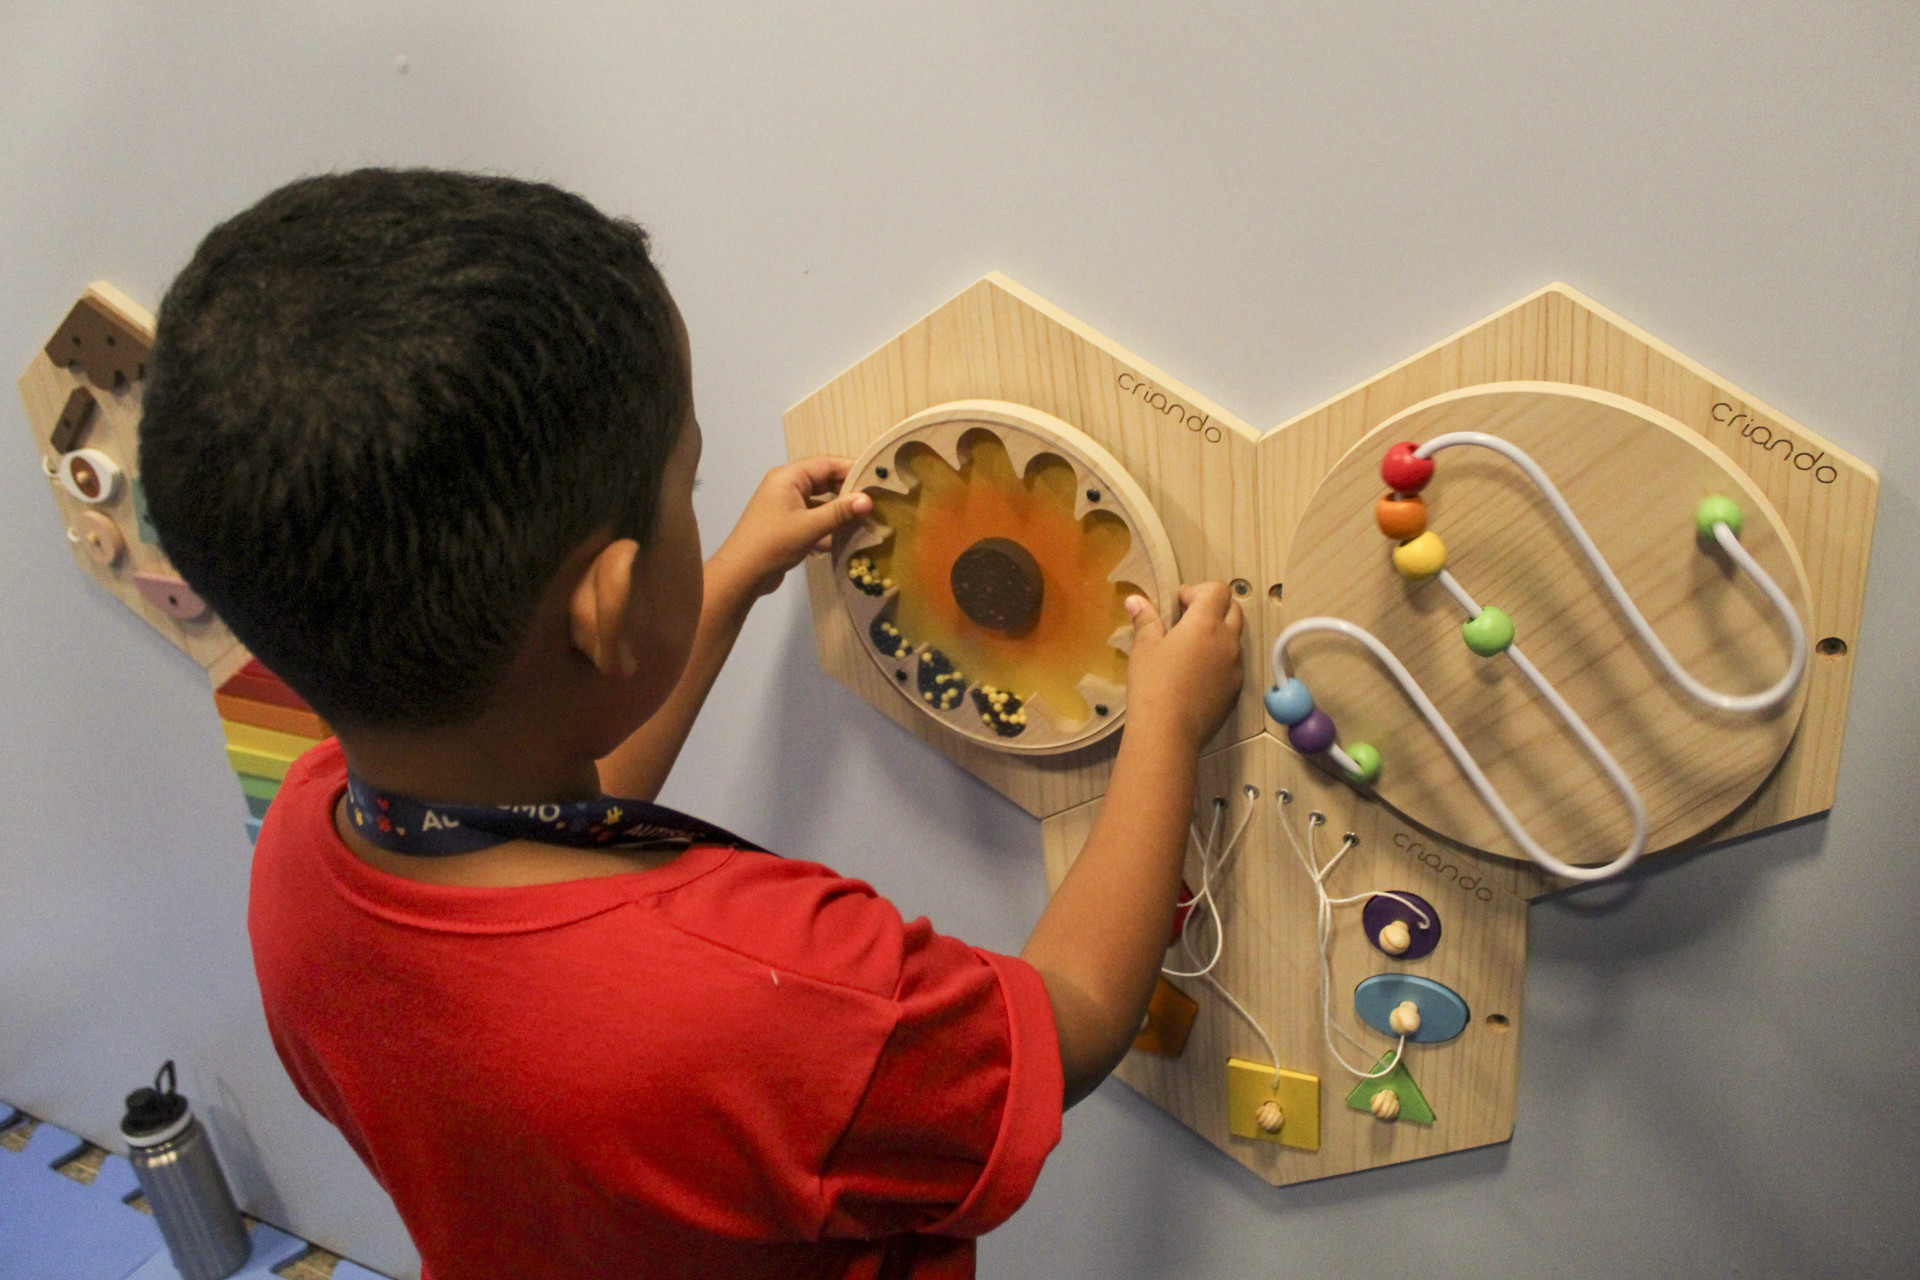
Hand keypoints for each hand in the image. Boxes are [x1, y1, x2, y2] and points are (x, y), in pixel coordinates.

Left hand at [707, 456, 872, 606]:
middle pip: (824, 480)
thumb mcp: (810, 526)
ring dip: (839, 510)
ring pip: (820, 500)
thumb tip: (869, 500)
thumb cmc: (774, 543)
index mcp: (788, 477)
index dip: (852, 469)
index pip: (826, 464)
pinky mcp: (786, 524)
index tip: (877, 478)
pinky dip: (828, 524)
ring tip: (866, 517)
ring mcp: (785, 505)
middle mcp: (786, 486)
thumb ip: (840, 512)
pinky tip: (845, 536)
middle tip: (876, 499)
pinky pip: (813, 517)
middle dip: (848, 490)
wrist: (742, 574)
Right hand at [1122, 583, 1243, 751]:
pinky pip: (1233, 664)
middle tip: (1185, 622)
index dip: (1197, 590)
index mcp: (1206, 623)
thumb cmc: (1153, 684)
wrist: (1169, 733)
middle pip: (1233, 609)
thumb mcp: (1145, 648)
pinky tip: (1196, 677)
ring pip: (1235, 638)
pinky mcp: (1236, 690)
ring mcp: (1236, 666)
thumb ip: (1146, 620)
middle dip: (1213, 608)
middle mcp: (1229, 641)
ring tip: (1190, 651)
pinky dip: (1220, 660)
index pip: (1218, 589)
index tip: (1177, 605)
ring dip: (1218, 635)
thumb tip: (1136, 600)